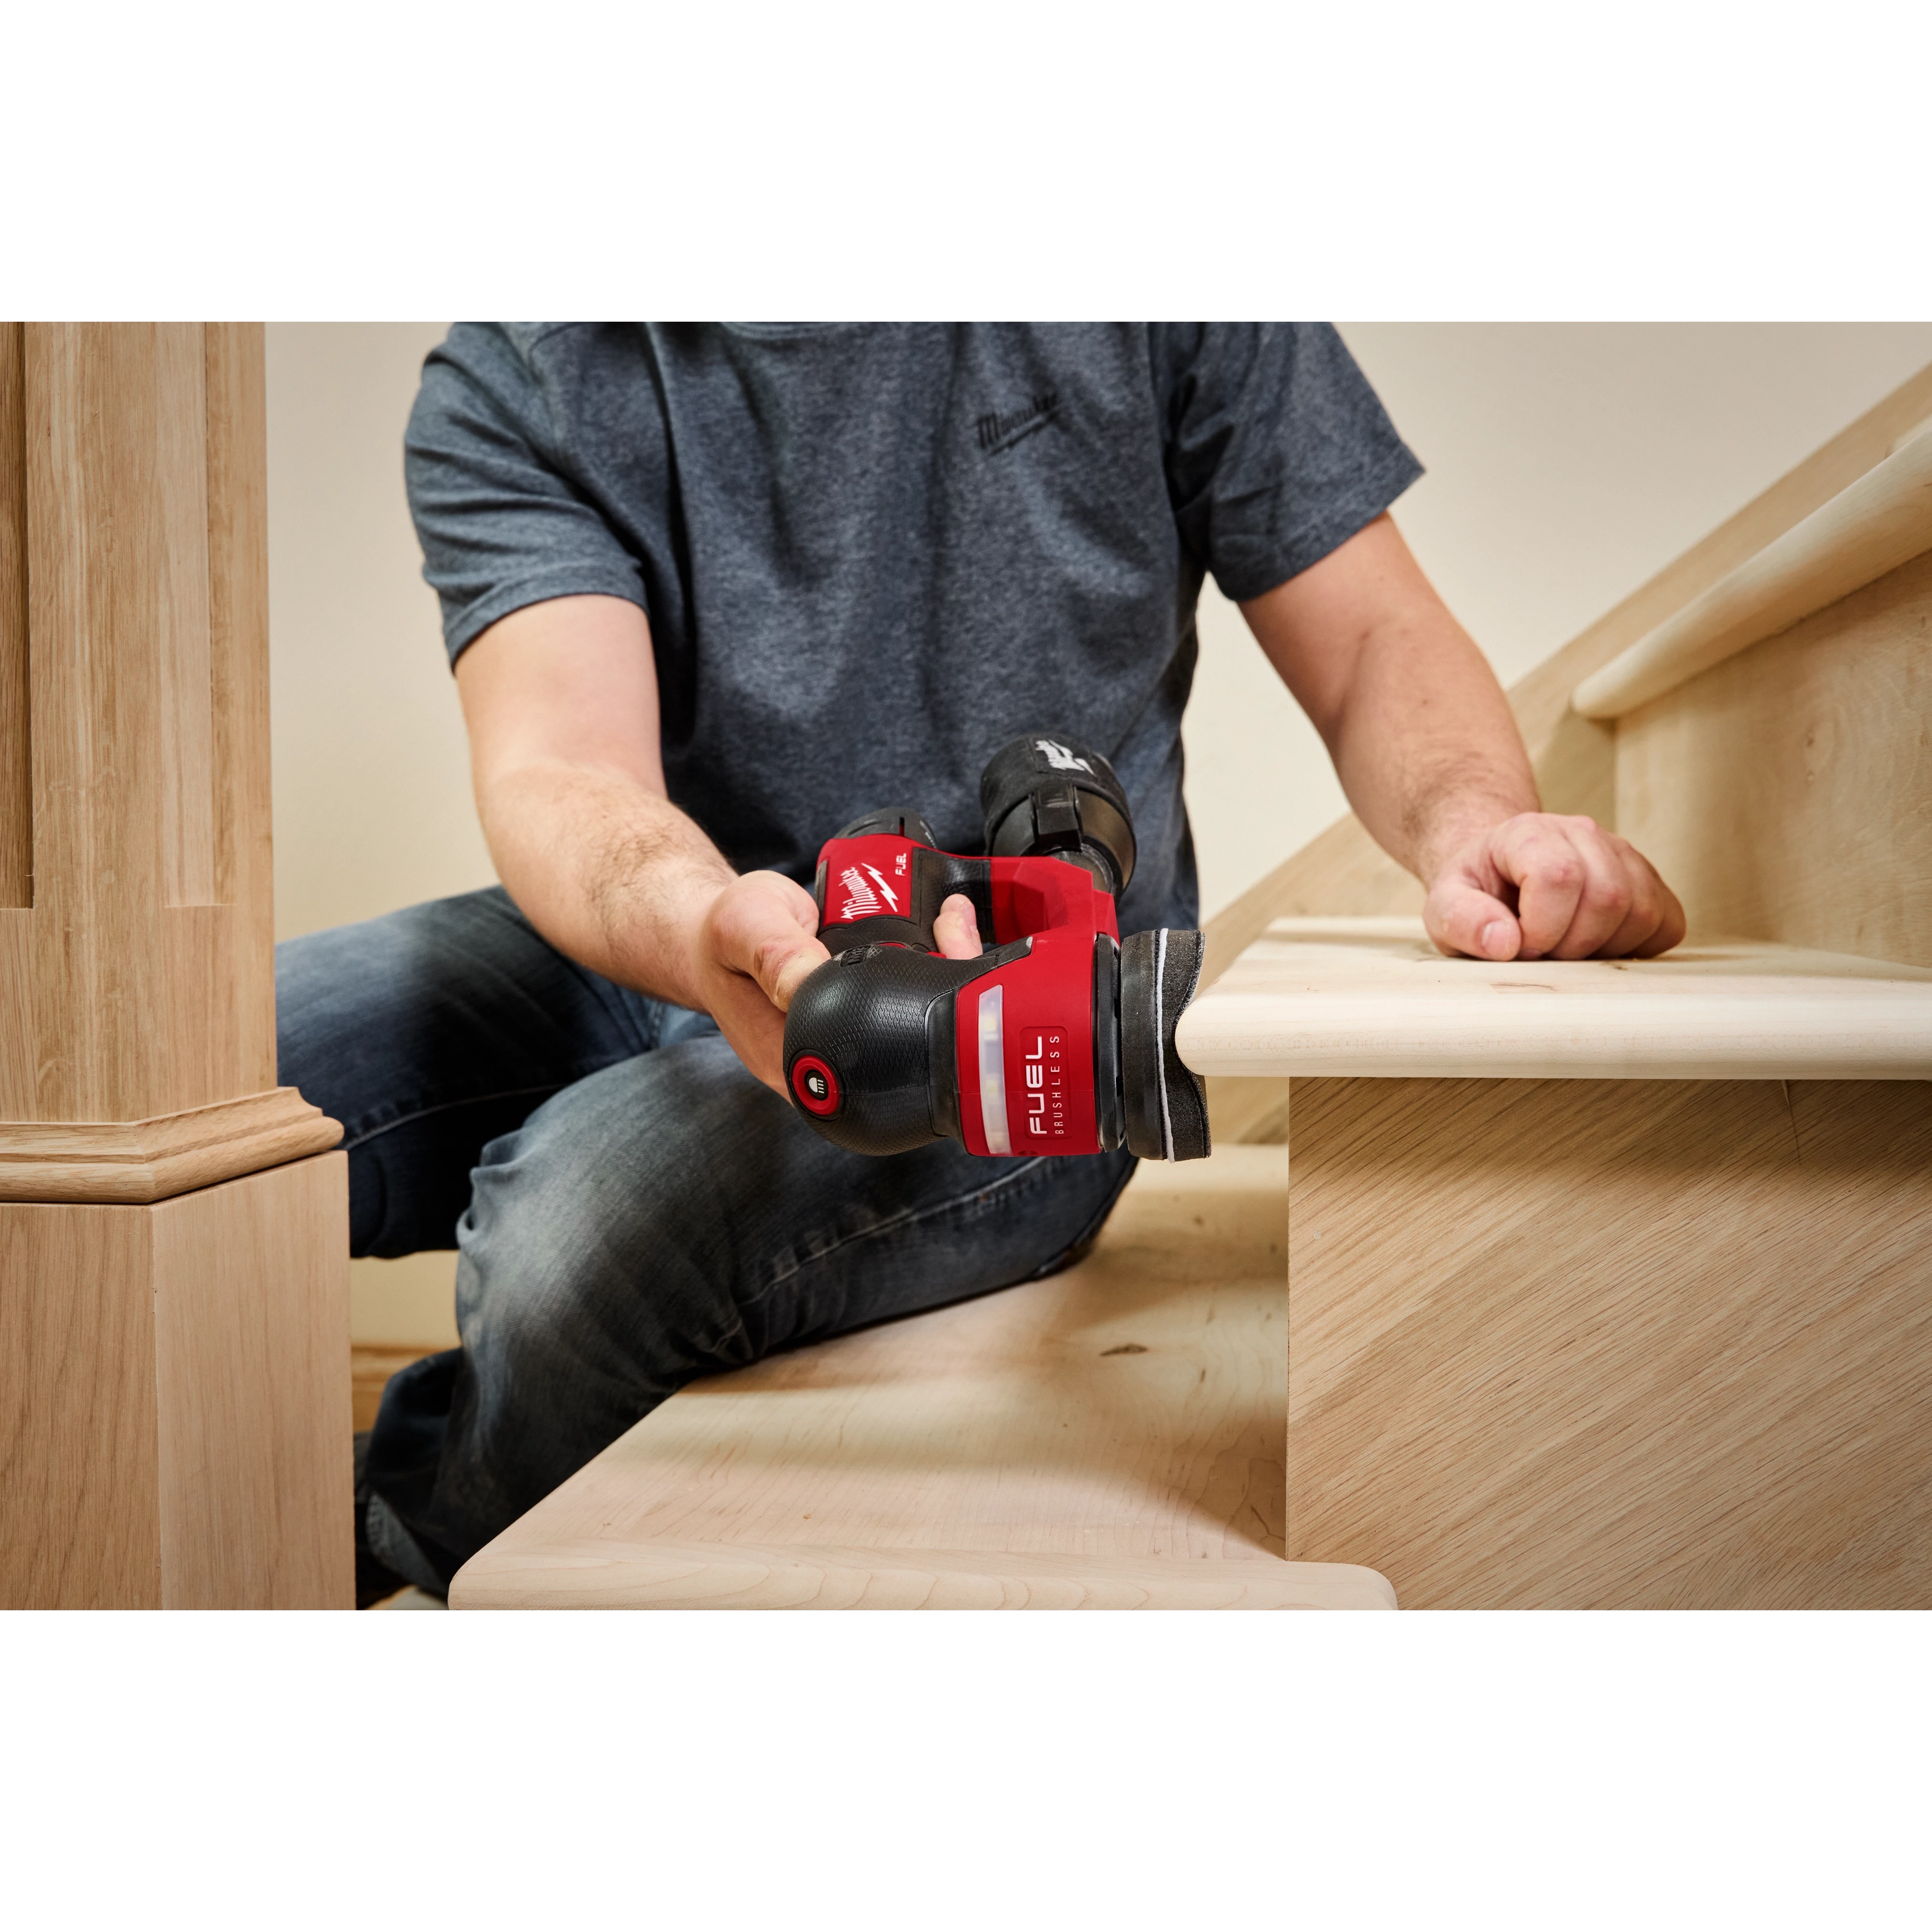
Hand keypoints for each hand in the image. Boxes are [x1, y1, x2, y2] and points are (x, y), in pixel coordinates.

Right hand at [695, 879, 985, 1094]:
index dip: (916, 1022)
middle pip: (909, 1047)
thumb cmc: (722, 938)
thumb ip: (773, 954)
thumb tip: (808, 981)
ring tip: (952, 924)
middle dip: (944, 990)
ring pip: (916, 1021)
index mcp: (795, 1060)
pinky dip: (933, 964)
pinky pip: (907, 998)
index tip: (940, 960)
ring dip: (946, 972)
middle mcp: (829, 1060)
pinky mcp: (861, 1013)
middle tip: (953, 932)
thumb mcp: (741, 930)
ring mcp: (849, 1038)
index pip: (875, 1064)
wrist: (717, 937)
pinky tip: (941, 927)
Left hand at [1424, 813, 1685, 961]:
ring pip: (1643, 913)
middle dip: (1572, 945)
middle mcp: (1584, 833)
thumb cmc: (1477, 897)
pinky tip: (1599, 947)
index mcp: (1529, 832)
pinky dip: (1637, 949)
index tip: (1519, 946)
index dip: (1541, 928)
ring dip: (1603, 950)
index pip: (1559, 876)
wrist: (1501, 881)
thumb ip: (1461, 921)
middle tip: (1542, 952)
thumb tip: (1504, 942)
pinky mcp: (1651, 884)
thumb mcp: (1445, 908)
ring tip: (1566, 948)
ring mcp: (1623, 855)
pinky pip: (1667, 924)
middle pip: (1608, 897)